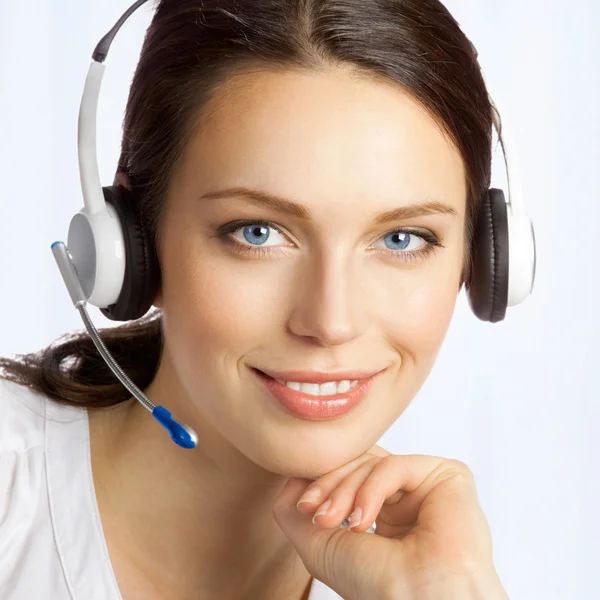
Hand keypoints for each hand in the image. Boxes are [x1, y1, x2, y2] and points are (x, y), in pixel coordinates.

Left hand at [272, 446, 508, 599]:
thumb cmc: (376, 586)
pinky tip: (362, 521)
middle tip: (313, 511)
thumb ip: (294, 508)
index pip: (350, 473)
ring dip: (343, 490)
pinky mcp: (448, 477)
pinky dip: (371, 489)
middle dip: (329, 484)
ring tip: (331, 521)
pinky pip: (395, 466)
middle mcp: (408, 498)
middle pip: (359, 463)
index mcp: (386, 514)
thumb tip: (291, 475)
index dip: (323, 481)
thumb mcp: (318, 546)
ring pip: (372, 462)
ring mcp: (427, 486)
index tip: (303, 506)